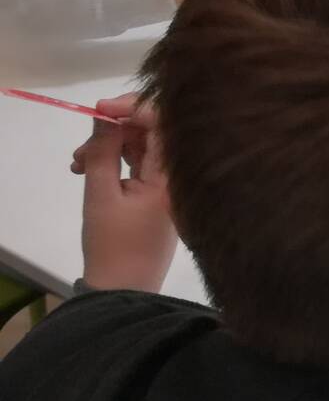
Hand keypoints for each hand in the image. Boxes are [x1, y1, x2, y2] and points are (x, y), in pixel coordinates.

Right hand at [71, 97, 175, 291]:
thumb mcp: (101, 195)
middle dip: (114, 131)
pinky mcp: (158, 194)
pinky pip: (140, 165)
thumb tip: (105, 114)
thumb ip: (103, 152)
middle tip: (81, 150)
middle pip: (153, 132)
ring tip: (78, 165)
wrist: (124, 292)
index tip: (100, 110)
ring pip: (142, 148)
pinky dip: (115, 162)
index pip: (164, 122)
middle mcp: (179, 174)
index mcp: (174, 173)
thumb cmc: (113, 246)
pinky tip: (88, 170)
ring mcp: (170, 184)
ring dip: (109, 147)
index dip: (133, 108)